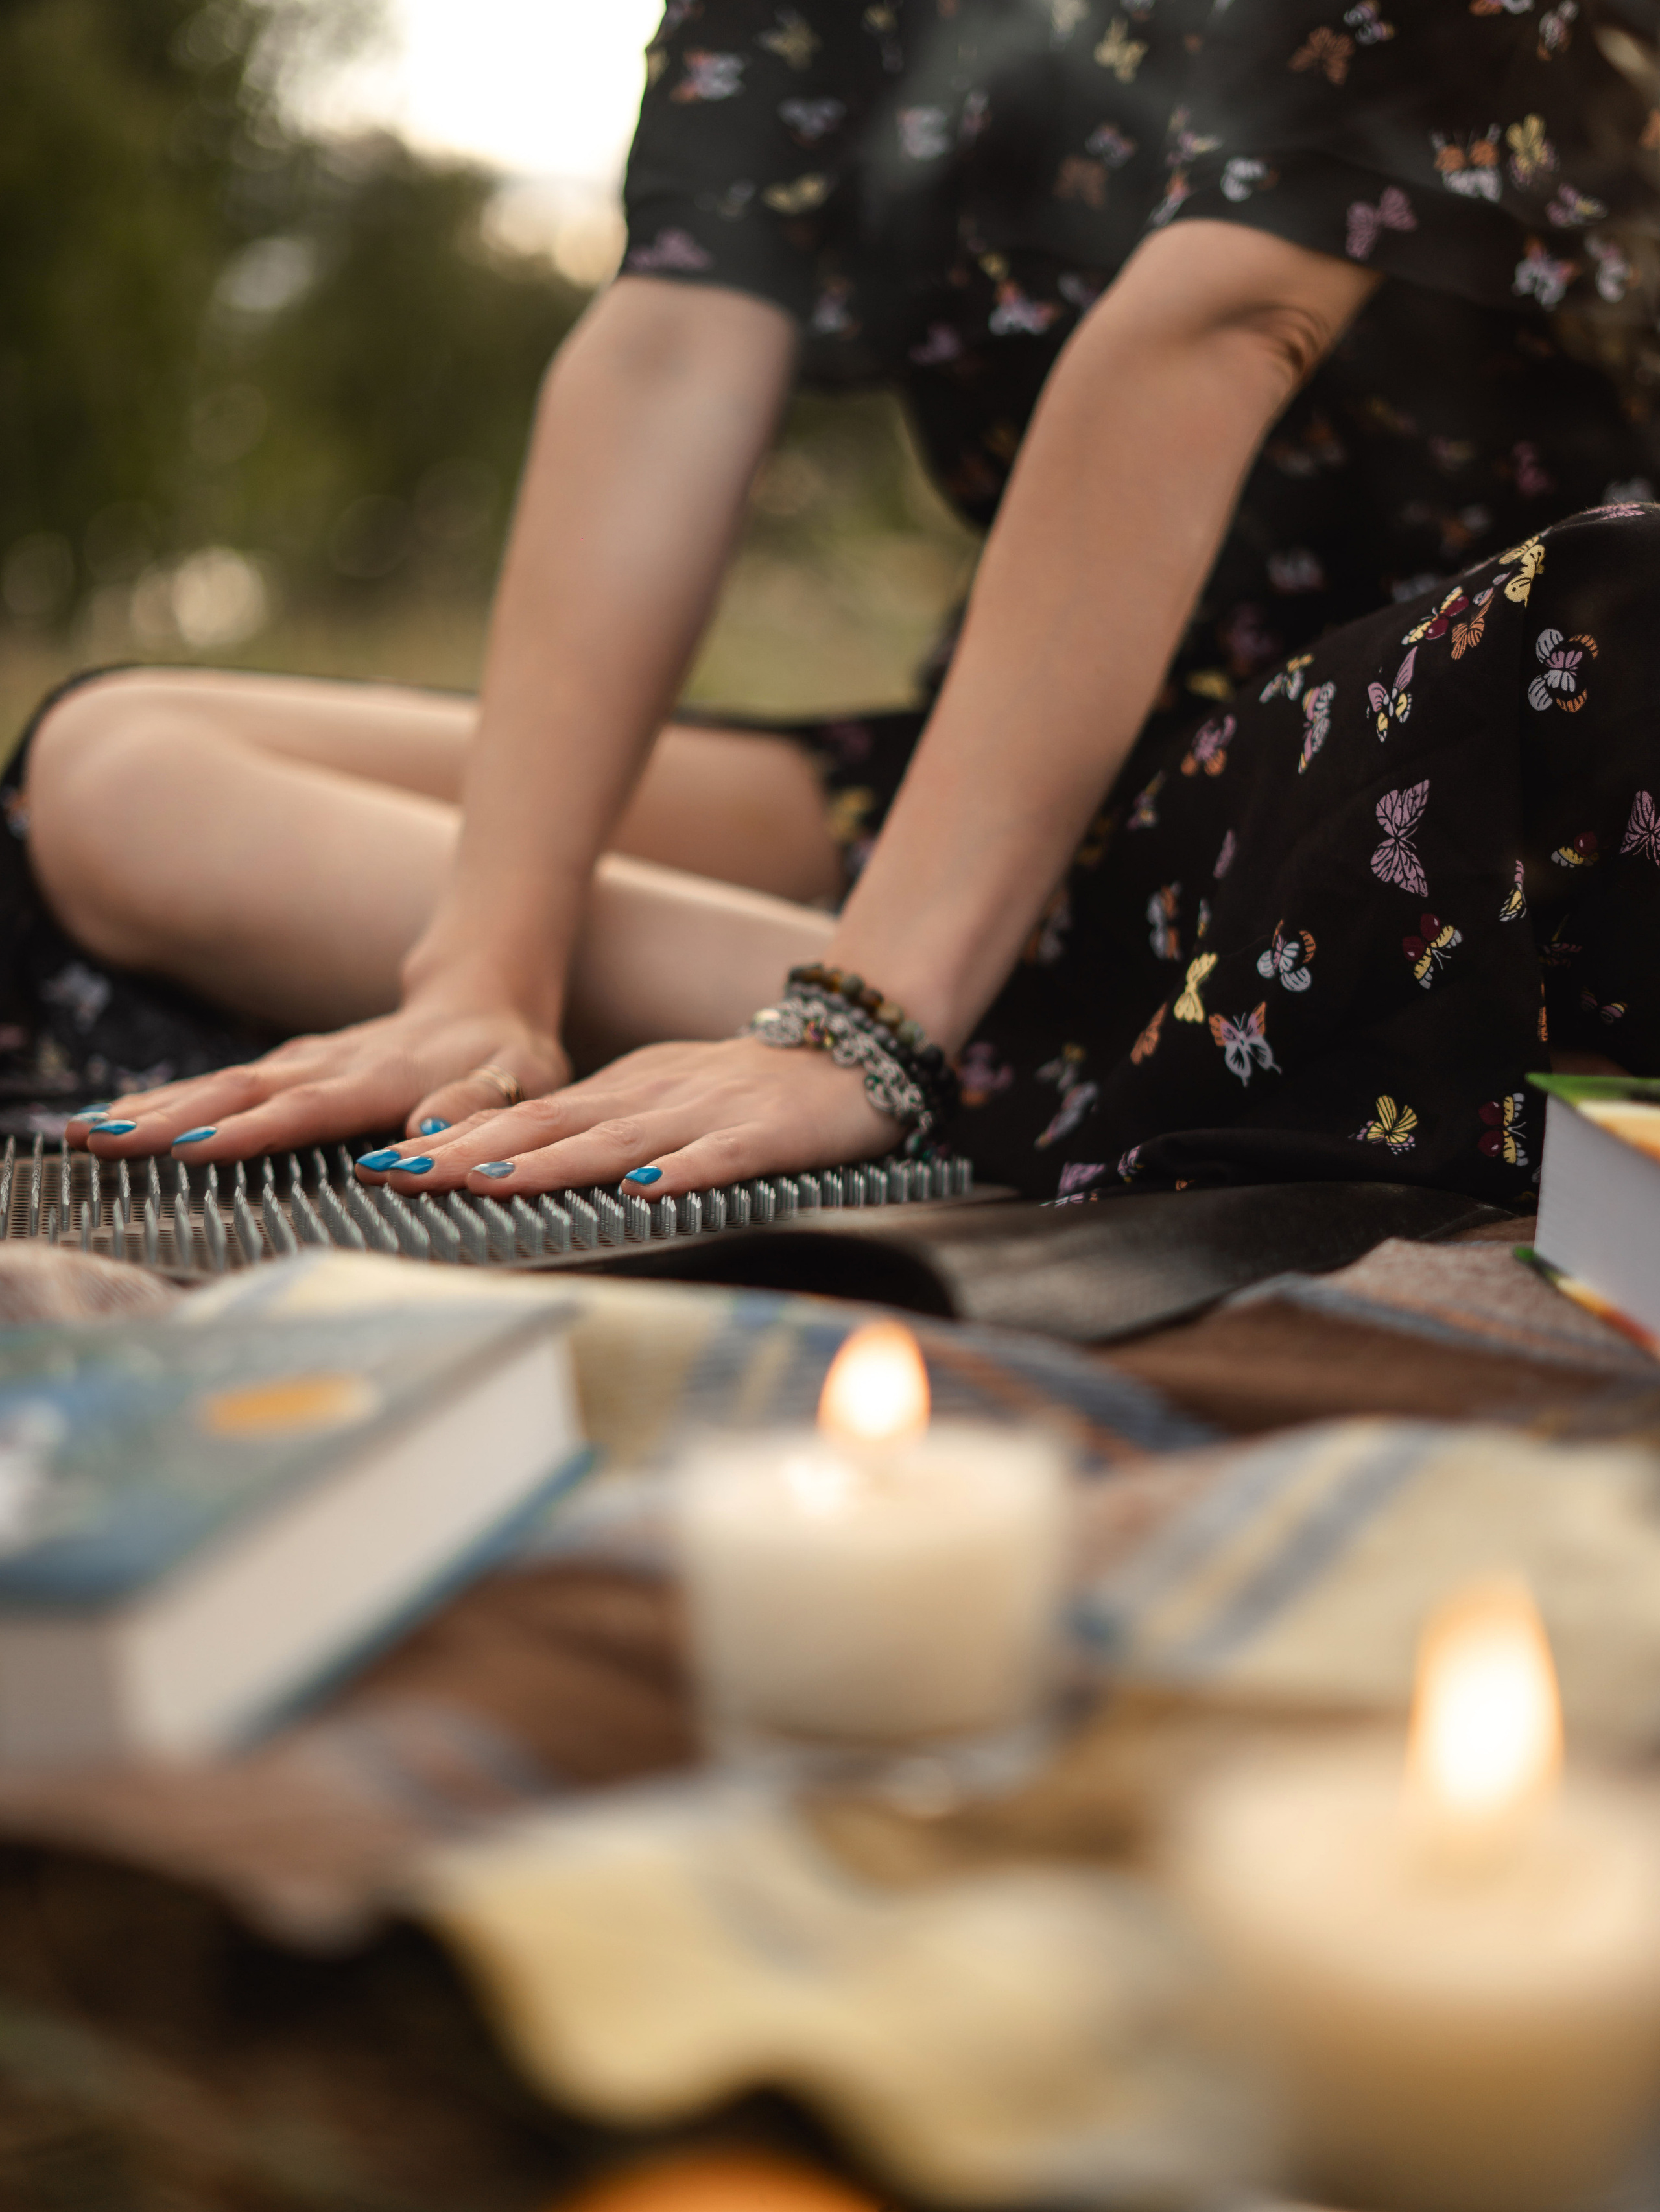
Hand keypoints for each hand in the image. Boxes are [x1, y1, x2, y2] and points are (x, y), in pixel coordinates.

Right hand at [67, 1003, 568, 1161]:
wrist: (486, 997)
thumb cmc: (507, 1054)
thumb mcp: (517, 1079)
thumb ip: (473, 1109)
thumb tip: (421, 1150)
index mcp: (385, 1075)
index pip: (311, 1107)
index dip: (255, 1130)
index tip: (194, 1150)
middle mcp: (334, 1063)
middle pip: (242, 1091)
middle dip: (171, 1119)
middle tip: (103, 1143)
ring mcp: (306, 1062)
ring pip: (222, 1085)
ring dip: (156, 1109)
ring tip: (89, 1135)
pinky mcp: (292, 1066)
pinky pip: (225, 1087)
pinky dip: (171, 1103)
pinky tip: (121, 1122)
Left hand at [351, 1036, 898, 1196]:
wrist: (853, 1046)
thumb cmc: (751, 1088)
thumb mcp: (660, 1098)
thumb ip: (597, 1129)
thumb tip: (513, 1162)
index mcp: (622, 1093)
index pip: (523, 1119)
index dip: (453, 1142)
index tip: (380, 1167)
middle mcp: (650, 1099)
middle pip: (548, 1129)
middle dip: (469, 1154)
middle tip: (394, 1176)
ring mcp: (706, 1115)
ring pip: (616, 1142)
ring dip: (548, 1164)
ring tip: (483, 1182)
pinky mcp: (766, 1136)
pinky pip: (720, 1158)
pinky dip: (682, 1173)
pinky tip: (645, 1190)